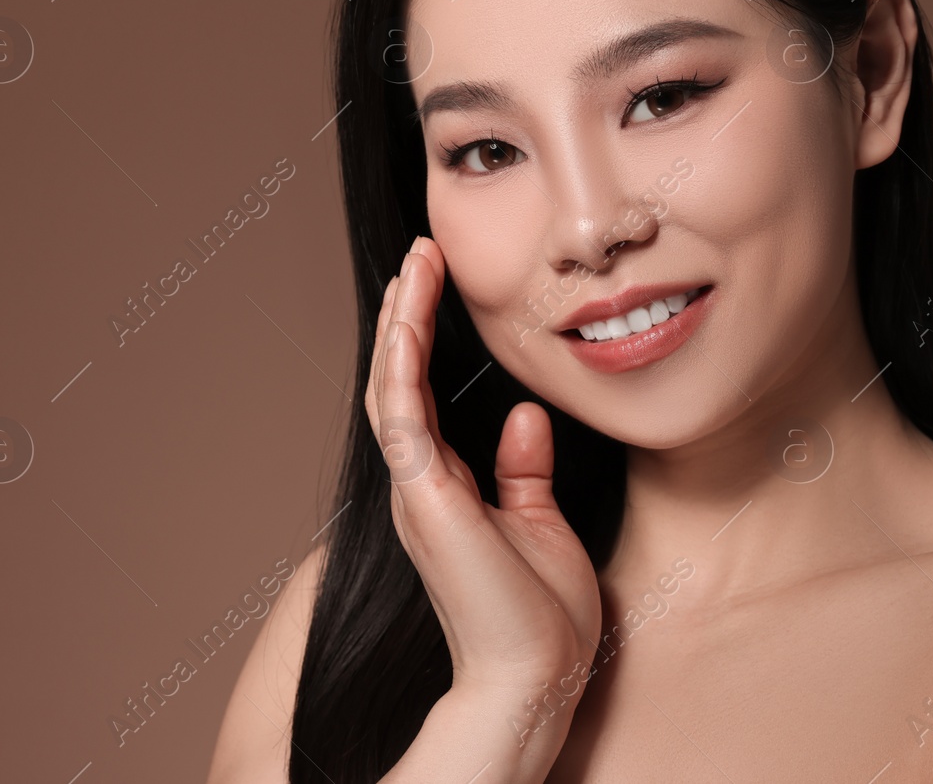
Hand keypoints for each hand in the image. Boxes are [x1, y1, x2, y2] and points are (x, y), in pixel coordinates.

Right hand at [366, 236, 601, 702]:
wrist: (537, 677)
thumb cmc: (540, 616)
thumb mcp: (540, 524)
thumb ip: (525, 470)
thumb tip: (527, 415)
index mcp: (445, 487)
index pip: (424, 395)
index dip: (424, 337)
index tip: (436, 283)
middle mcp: (421, 483)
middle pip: (398, 380)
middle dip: (406, 314)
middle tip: (420, 255)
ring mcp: (417, 489)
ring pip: (391, 386)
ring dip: (400, 321)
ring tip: (414, 264)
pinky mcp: (425, 497)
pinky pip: (402, 414)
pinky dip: (401, 361)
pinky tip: (407, 314)